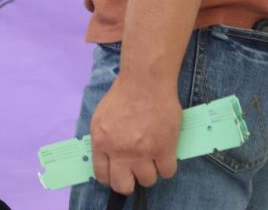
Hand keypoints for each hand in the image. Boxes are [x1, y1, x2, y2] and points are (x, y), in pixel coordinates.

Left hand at [89, 74, 180, 194]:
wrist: (145, 82)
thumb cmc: (123, 96)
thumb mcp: (100, 118)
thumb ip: (102, 140)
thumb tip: (106, 159)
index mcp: (101, 142)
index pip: (102, 176)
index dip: (111, 178)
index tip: (118, 174)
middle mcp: (120, 151)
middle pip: (123, 186)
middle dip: (130, 182)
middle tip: (135, 171)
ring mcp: (143, 152)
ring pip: (148, 180)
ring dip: (151, 171)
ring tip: (152, 157)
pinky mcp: (164, 149)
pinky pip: (167, 172)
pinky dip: (167, 165)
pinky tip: (165, 153)